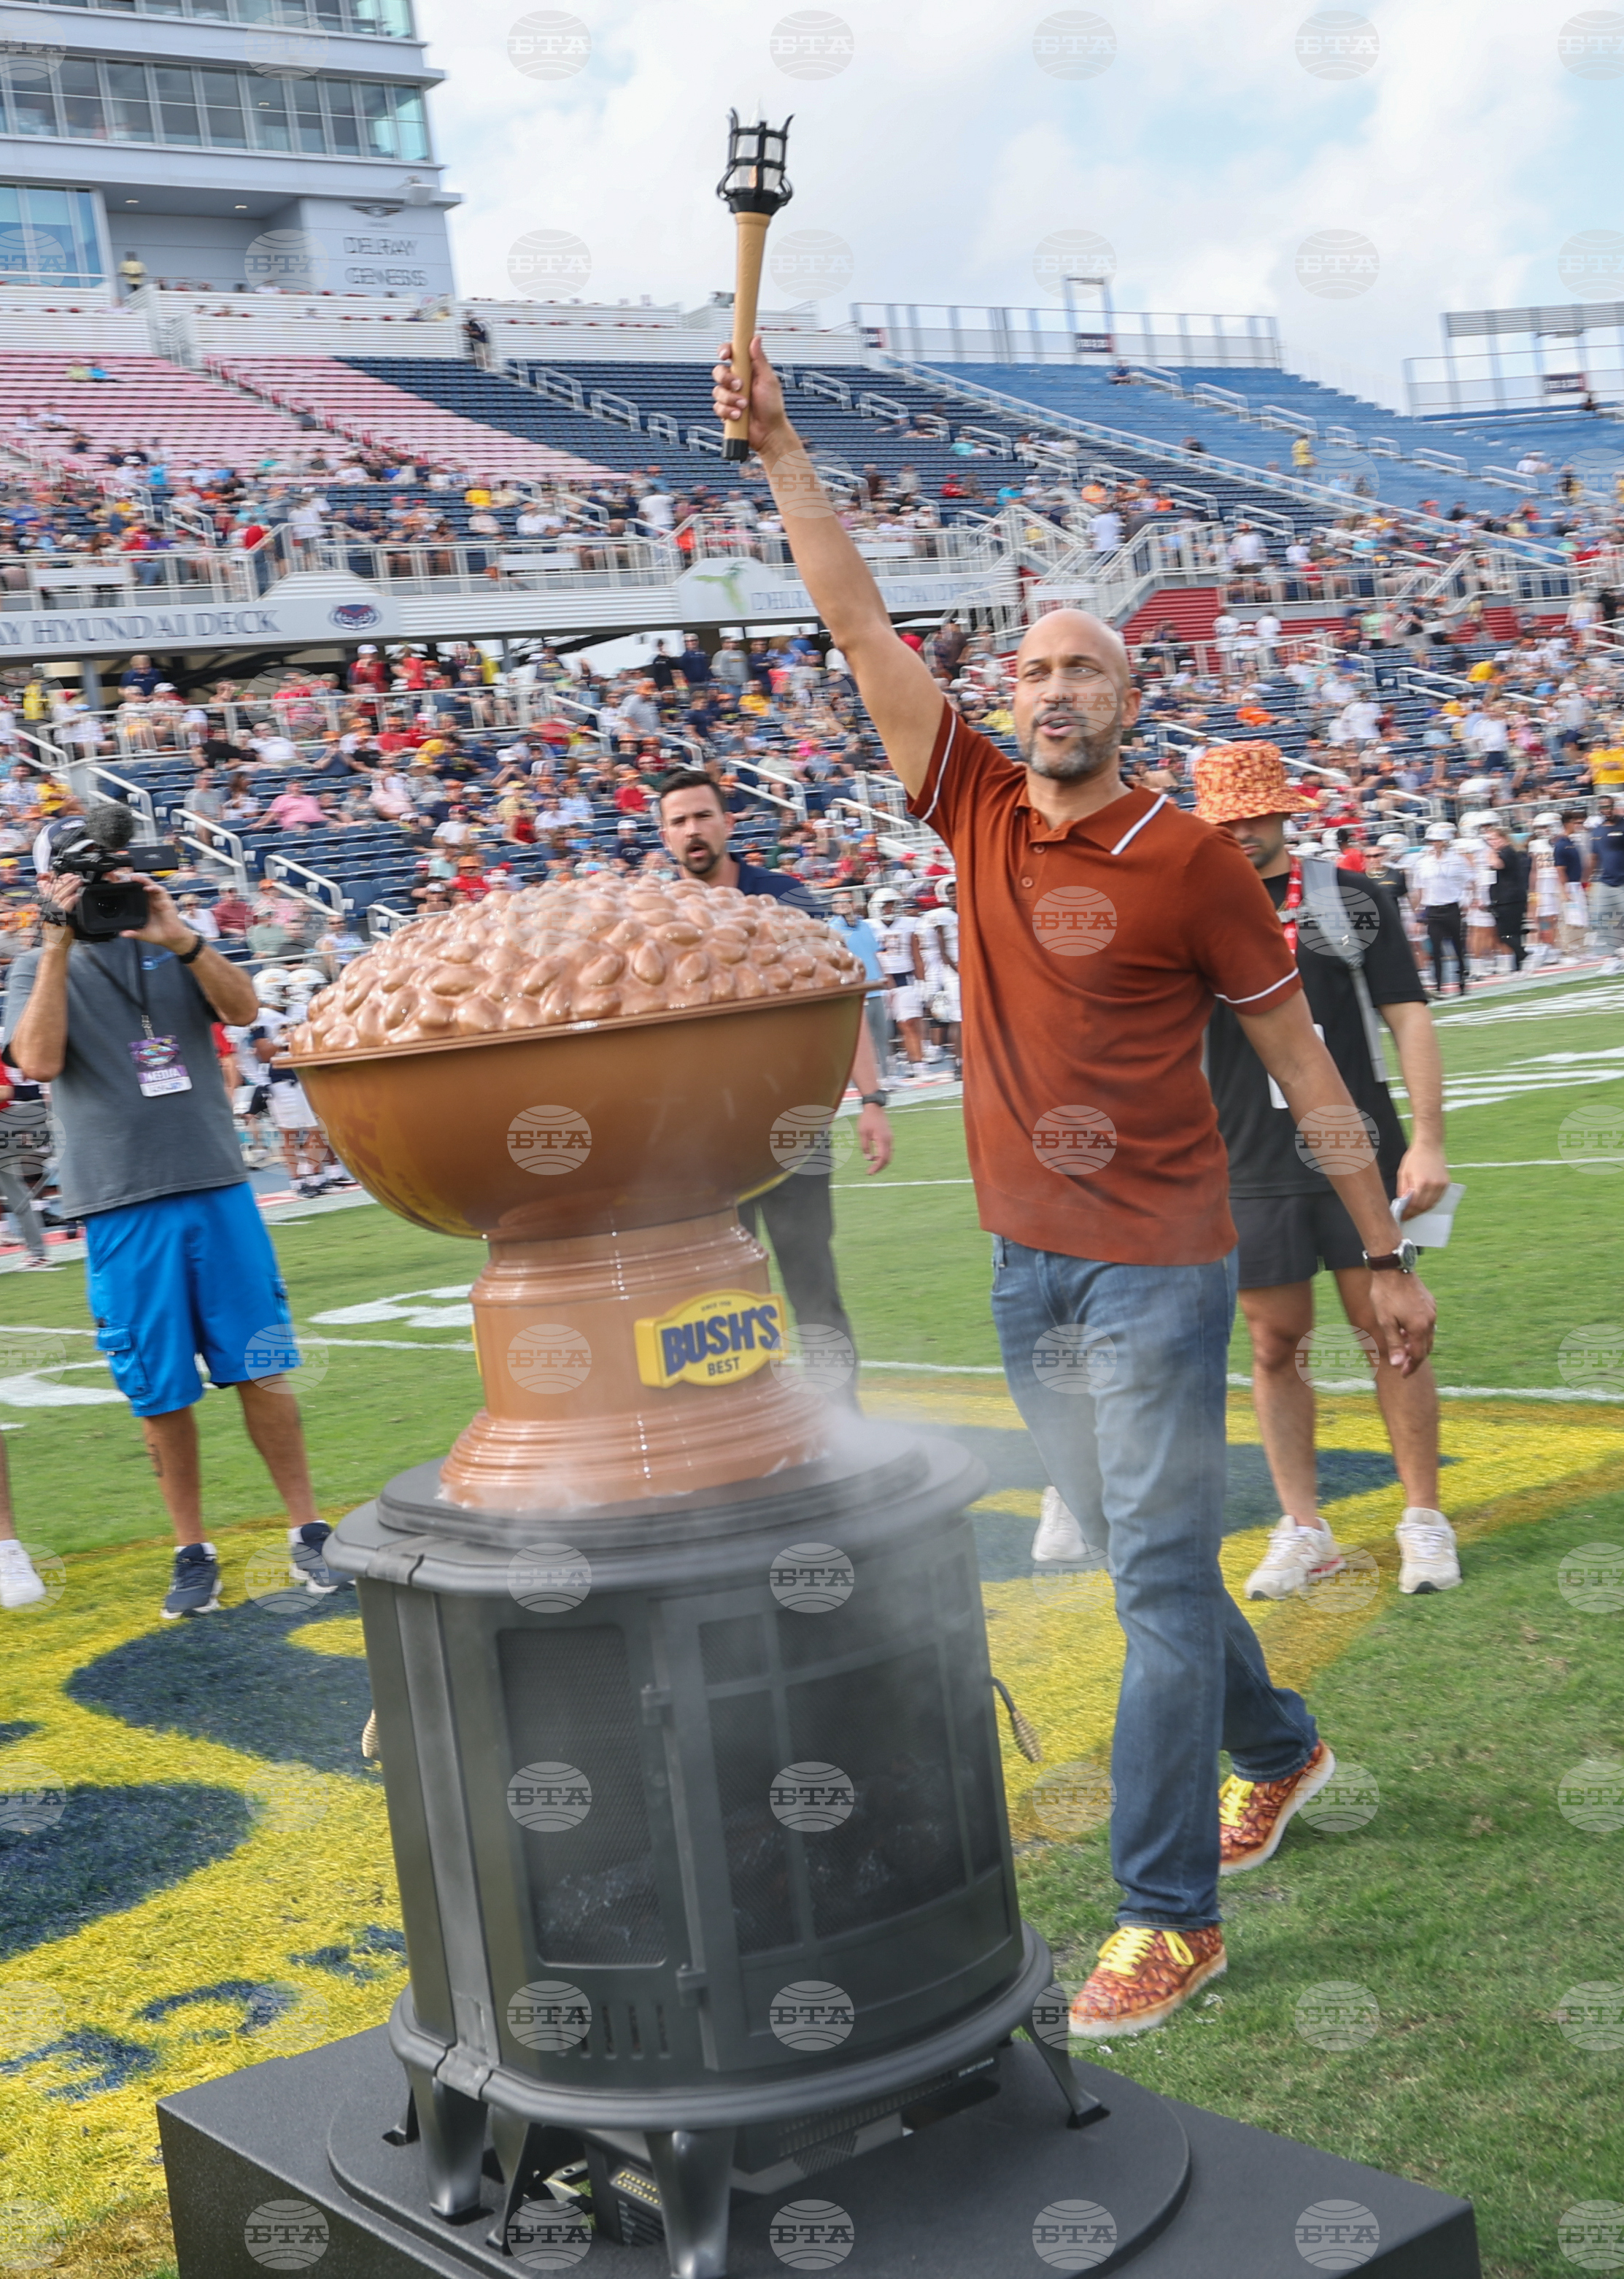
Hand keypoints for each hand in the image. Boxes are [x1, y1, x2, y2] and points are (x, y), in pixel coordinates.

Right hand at [35, 869, 80, 942]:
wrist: (54, 946)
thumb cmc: (58, 933)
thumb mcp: (57, 915)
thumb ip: (58, 903)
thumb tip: (63, 895)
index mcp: (48, 905)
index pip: (53, 889)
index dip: (60, 881)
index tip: (68, 875)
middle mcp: (48, 908)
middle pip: (57, 891)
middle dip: (67, 882)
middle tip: (76, 877)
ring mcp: (52, 913)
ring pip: (61, 897)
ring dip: (70, 888)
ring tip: (78, 882)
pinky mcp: (58, 919)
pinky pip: (64, 908)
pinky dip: (70, 901)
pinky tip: (76, 895)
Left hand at [115, 873, 191, 951]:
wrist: (172, 938)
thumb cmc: (160, 934)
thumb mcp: (142, 933)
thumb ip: (132, 932)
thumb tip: (122, 933)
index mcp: (147, 907)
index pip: (139, 894)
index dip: (132, 888)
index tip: (123, 885)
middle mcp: (153, 902)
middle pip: (145, 887)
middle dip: (137, 881)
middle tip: (128, 878)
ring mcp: (160, 901)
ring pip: (152, 886)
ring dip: (144, 880)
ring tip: (136, 878)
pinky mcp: (167, 901)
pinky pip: (161, 891)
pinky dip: (154, 888)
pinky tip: (148, 888)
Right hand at [712, 337, 790, 458]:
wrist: (769, 432)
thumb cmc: (772, 407)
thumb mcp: (768, 380)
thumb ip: (760, 360)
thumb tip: (755, 339)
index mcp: (747, 370)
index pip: (731, 354)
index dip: (725, 351)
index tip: (726, 355)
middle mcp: (737, 381)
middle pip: (719, 371)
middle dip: (727, 379)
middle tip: (740, 386)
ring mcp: (730, 396)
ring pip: (717, 391)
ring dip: (730, 399)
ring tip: (744, 406)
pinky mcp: (725, 410)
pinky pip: (717, 407)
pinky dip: (727, 411)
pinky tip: (738, 415)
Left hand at [857, 1103, 891, 1174]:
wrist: (874, 1107)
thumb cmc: (867, 1119)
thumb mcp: (862, 1133)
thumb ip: (865, 1147)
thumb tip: (868, 1159)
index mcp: (882, 1140)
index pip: (882, 1158)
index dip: (876, 1167)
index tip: (869, 1172)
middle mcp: (889, 1140)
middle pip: (887, 1159)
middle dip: (879, 1167)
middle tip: (870, 1172)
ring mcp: (890, 1138)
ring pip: (889, 1155)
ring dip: (881, 1162)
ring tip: (872, 1166)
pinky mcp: (889, 1136)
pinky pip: (888, 1150)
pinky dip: (883, 1156)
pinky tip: (874, 1157)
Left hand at [1368, 1268, 1434, 1375]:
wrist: (1393, 1268)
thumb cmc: (1386, 1295)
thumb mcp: (1386, 1321)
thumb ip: (1394, 1343)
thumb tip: (1398, 1364)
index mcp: (1420, 1327)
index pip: (1418, 1355)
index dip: (1411, 1366)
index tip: (1403, 1374)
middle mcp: (1430, 1320)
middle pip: (1426, 1347)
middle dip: (1415, 1358)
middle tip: (1404, 1366)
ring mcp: (1432, 1310)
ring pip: (1428, 1335)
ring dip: (1417, 1344)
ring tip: (1403, 1348)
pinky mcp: (1430, 1302)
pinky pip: (1428, 1323)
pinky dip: (1419, 1332)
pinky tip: (1406, 1330)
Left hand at [1393, 1143, 1448, 1216]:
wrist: (1430, 1146)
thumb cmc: (1414, 1158)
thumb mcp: (1403, 1173)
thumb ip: (1403, 1190)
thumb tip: (1402, 1204)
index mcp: (1421, 1182)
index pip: (1415, 1205)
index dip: (1408, 1213)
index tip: (1403, 1217)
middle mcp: (1433, 1185)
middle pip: (1424, 1207)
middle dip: (1415, 1213)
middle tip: (1408, 1216)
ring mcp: (1442, 1184)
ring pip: (1432, 1204)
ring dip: (1423, 1210)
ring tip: (1415, 1211)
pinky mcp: (1447, 1183)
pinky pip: (1439, 1198)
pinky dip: (1431, 1203)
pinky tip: (1423, 1203)